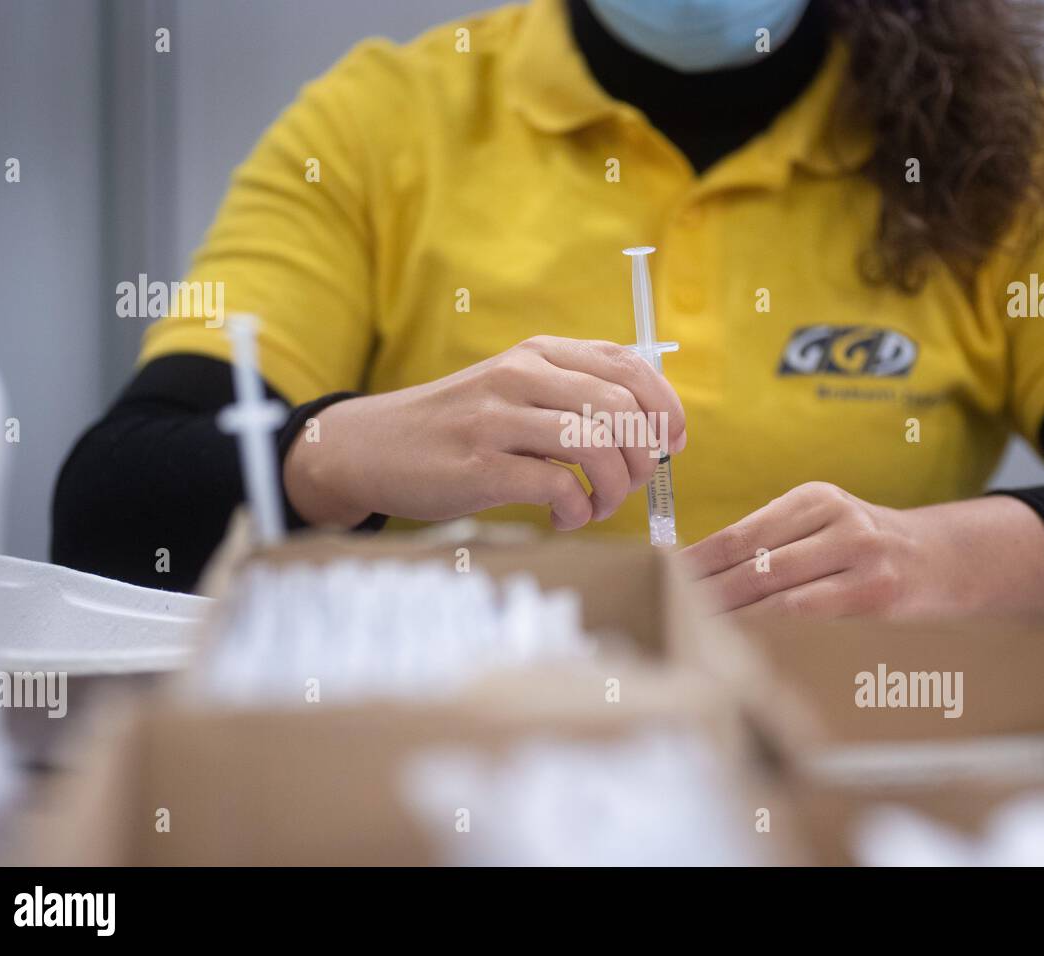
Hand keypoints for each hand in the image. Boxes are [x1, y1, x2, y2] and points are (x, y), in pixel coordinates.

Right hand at [284, 336, 686, 527]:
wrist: (372, 447)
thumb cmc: (459, 428)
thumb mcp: (516, 390)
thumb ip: (574, 395)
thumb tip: (652, 429)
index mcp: (538, 353)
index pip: (627, 364)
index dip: (664, 406)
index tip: (671, 443)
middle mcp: (520, 376)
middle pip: (620, 406)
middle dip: (643, 455)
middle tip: (634, 484)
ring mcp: (497, 419)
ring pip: (595, 444)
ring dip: (615, 487)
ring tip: (598, 505)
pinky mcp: (479, 465)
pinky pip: (557, 485)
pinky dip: (577, 509)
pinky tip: (565, 516)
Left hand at [680, 482, 1043, 619]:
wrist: (947, 560)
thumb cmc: (867, 549)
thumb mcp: (825, 526)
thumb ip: (774, 542)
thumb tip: (697, 572)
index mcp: (815, 498)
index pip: (741, 534)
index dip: (698, 561)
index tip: (661, 581)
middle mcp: (838, 518)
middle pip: (754, 562)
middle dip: (706, 593)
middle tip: (668, 615)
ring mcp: (863, 553)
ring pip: (779, 590)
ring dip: (732, 616)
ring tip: (695, 633)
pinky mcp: (880, 591)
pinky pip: (812, 613)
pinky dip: (773, 628)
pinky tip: (747, 642)